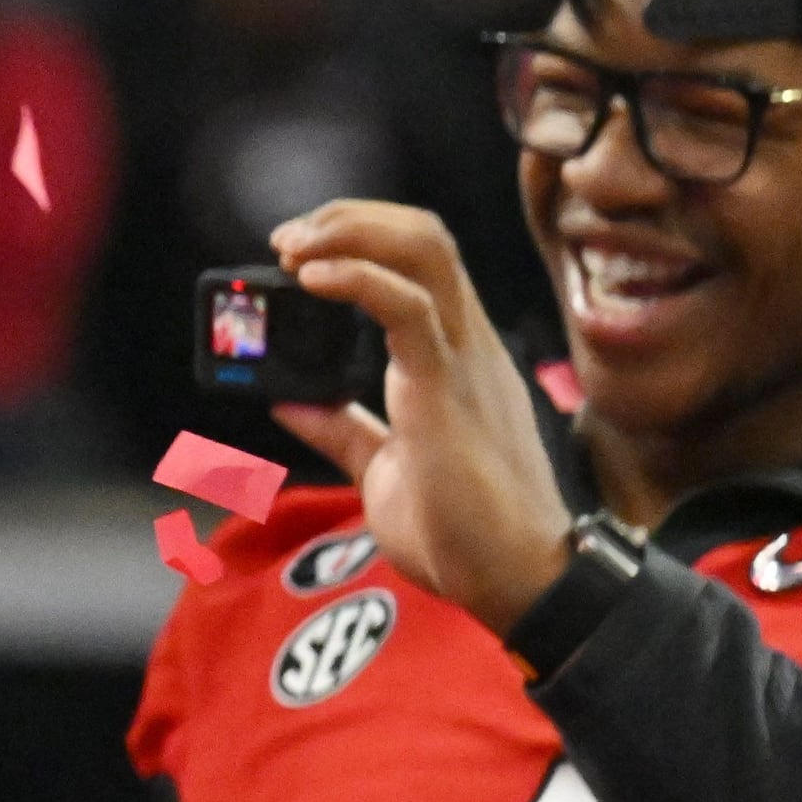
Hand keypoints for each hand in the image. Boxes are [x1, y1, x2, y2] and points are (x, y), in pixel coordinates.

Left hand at [267, 199, 575, 630]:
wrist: (516, 582)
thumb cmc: (464, 534)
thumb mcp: (387, 470)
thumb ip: (343, 431)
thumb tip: (288, 402)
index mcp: (455, 359)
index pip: (420, 264)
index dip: (359, 241)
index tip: (298, 254)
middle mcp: (468, 346)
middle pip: (423, 238)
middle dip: (348, 219)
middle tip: (286, 237)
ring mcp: (465, 361)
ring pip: (423, 252)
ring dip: (348, 234)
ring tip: (293, 247)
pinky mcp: (449, 388)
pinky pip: (410, 308)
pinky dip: (357, 279)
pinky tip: (313, 279)